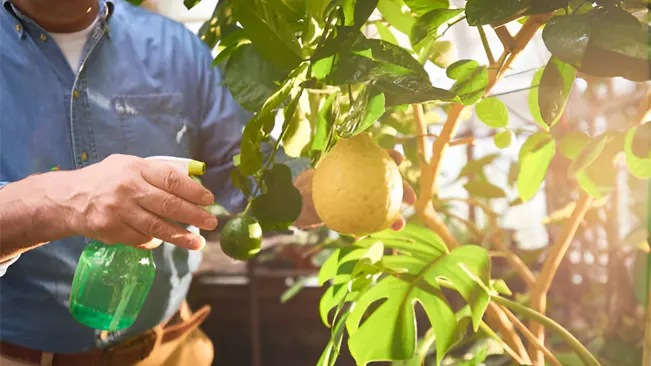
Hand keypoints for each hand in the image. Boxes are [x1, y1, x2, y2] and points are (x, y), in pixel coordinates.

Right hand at [53, 154, 216, 249]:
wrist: (69, 199)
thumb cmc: (108, 179)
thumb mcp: (129, 164)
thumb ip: (158, 171)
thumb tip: (193, 180)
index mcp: (135, 168)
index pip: (171, 179)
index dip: (193, 191)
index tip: (209, 200)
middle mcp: (128, 189)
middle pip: (168, 204)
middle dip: (193, 215)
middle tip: (211, 222)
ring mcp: (119, 211)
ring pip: (157, 226)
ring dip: (181, 236)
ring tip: (198, 243)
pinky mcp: (112, 231)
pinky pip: (141, 238)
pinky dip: (155, 240)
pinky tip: (164, 239)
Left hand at [293, 149, 415, 230]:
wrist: (298, 205)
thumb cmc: (308, 184)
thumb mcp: (319, 171)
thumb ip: (333, 162)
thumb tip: (344, 145)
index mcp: (360, 168)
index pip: (379, 159)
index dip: (393, 158)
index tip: (398, 159)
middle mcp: (365, 183)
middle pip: (389, 184)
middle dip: (403, 191)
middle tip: (410, 200)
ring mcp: (362, 200)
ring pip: (383, 206)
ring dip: (393, 216)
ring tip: (398, 225)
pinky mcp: (357, 215)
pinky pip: (368, 222)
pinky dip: (370, 227)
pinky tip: (370, 233)